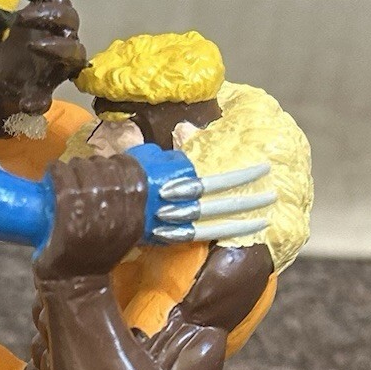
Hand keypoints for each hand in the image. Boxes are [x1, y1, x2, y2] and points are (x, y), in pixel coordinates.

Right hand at [0, 0, 85, 135]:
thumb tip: (34, 105)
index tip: (32, 48)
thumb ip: (31, 102)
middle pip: (68, 17)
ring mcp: (55, 12)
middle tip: (20, 18)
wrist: (1, 70)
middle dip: (46, 15)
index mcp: (68, 59)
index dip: (56, 48)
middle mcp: (66, 32)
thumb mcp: (22, 96)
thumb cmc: (15, 83)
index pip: (72, 49)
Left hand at [35, 155, 147, 281]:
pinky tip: (52, 172)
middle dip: (93, 164)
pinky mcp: (68, 223)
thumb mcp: (122, 235)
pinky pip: (64, 184)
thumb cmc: (95, 256)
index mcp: (134, 221)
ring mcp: (92, 221)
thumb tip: (116, 171)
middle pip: (109, 172)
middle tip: (81, 169)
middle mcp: (117, 220)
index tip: (109, 165)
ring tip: (66, 172)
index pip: (135, 178)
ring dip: (73, 166)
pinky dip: (56, 172)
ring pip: (86, 174)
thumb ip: (125, 208)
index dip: (121, 164)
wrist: (74, 284)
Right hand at [132, 141, 275, 246]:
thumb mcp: (145, 153)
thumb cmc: (119, 173)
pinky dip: (218, 235)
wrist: (98, 200)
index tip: (263, 170)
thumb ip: (168, 151)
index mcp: (177, 174)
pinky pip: (197, 236)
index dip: (243, 175)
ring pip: (213, 220)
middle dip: (248, 198)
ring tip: (264, 218)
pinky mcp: (165, 234)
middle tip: (273, 196)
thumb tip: (183, 133)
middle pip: (221, 199)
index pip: (218, 175)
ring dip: (240, 219)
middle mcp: (179, 196)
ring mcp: (173, 217)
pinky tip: (234, 235)